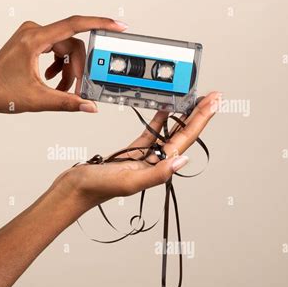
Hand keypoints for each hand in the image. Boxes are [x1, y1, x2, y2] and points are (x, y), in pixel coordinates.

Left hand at [0, 15, 127, 114]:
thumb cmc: (0, 92)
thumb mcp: (39, 99)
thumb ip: (67, 102)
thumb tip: (89, 105)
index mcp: (33, 39)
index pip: (74, 25)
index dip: (99, 23)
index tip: (116, 26)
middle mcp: (33, 32)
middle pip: (70, 44)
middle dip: (77, 68)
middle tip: (78, 89)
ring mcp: (31, 36)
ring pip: (63, 49)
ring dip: (67, 70)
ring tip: (61, 89)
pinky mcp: (30, 43)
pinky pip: (55, 50)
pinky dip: (59, 66)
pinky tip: (53, 80)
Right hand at [56, 91, 220, 209]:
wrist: (74, 190)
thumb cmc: (96, 189)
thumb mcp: (128, 181)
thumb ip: (156, 173)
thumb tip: (182, 160)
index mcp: (157, 169)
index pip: (185, 140)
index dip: (201, 120)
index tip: (213, 102)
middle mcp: (155, 163)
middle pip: (182, 134)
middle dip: (198, 115)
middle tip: (212, 96)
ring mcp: (143, 158)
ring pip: (168, 133)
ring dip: (182, 116)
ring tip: (193, 100)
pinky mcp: (131, 153)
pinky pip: (150, 134)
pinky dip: (158, 120)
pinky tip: (164, 109)